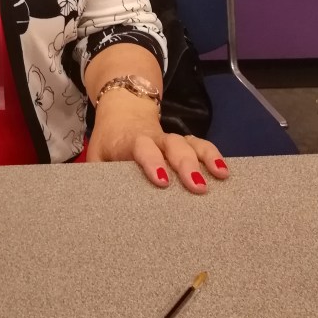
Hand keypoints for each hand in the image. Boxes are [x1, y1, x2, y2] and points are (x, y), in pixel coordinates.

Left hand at [87, 91, 228, 193]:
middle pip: (173, 146)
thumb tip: (92, 203)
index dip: (152, 161)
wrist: (123, 113)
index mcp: (130, 141)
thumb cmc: (110, 143)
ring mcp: (172, 140)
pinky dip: (214, 156)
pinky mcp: (185, 143)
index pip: (142, 147)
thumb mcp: (98, 155)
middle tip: (198, 187)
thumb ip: (96, 175)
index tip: (162, 181)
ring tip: (221, 176)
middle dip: (186, 164)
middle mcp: (155, 139)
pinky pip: (201, 146)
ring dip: (206, 158)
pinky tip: (225, 173)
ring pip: (190, 143)